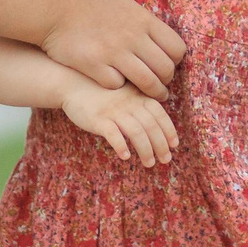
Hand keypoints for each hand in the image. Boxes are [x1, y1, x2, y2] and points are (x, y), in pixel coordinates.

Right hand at [41, 0, 184, 98]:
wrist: (53, 10)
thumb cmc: (89, 6)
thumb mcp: (123, 4)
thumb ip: (143, 22)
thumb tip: (162, 40)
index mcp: (143, 19)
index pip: (176, 48)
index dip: (175, 61)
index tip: (168, 65)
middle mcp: (132, 36)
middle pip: (165, 69)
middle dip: (166, 81)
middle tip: (161, 86)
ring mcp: (114, 52)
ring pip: (147, 82)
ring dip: (151, 92)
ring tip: (151, 96)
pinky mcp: (95, 66)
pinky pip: (118, 85)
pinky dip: (118, 86)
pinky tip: (114, 81)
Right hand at [60, 81, 179, 167]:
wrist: (73, 84)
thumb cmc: (102, 93)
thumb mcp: (125, 94)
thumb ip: (140, 105)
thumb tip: (157, 127)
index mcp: (137, 96)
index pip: (159, 113)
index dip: (169, 129)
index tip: (174, 144)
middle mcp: (128, 102)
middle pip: (151, 124)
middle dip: (161, 144)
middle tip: (165, 160)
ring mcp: (113, 110)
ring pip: (136, 131)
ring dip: (145, 149)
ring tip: (149, 163)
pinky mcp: (97, 119)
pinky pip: (113, 134)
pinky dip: (121, 146)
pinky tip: (126, 157)